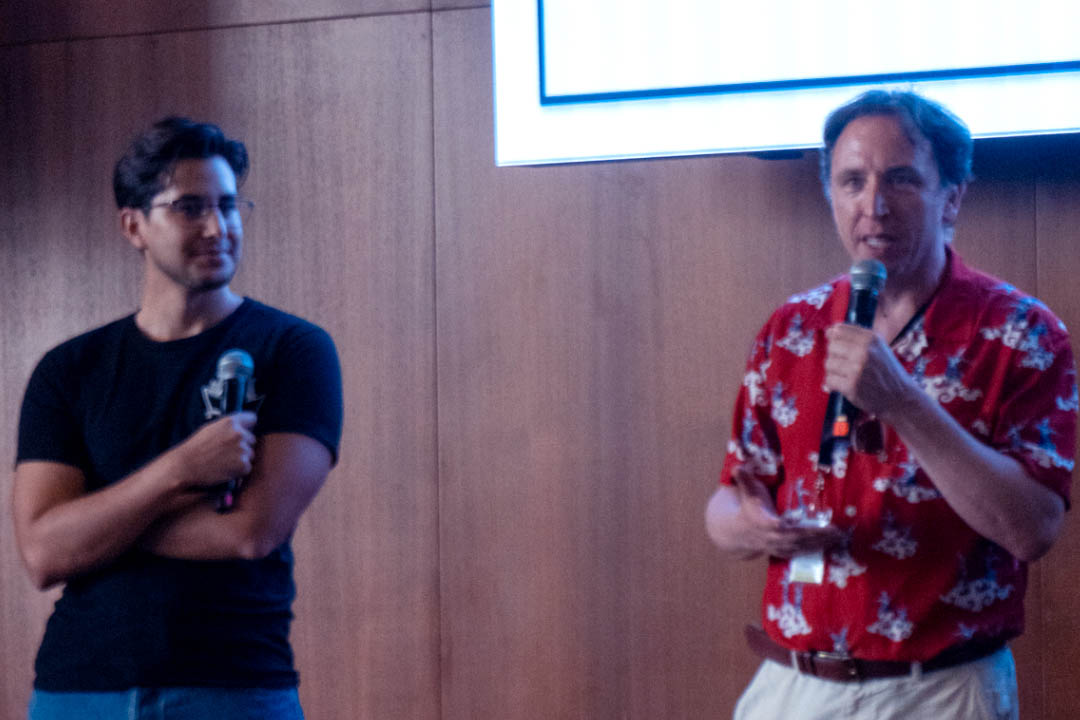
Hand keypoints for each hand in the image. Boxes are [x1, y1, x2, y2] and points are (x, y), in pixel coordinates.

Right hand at [172, 412, 256, 489]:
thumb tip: (244, 427)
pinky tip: (224, 469)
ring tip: (223, 461)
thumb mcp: (211, 429)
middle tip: (226, 452)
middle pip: (252, 439)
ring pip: (250, 454)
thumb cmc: (195, 448)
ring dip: (241, 459)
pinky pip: (247, 467)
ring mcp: (242, 449)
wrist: (185, 466)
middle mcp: (239, 434)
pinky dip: (239, 471)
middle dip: (243, 445)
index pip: (252, 419)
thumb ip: (229, 426)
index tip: (243, 432)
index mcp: (230, 422)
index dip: (247, 426)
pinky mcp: (243, 465)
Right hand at [729, 467, 843, 558]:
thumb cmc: (749, 507)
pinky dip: (818, 548)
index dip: (795, 529)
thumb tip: (737, 467)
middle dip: (817, 537)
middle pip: (797, 540)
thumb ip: (744, 479)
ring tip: (840, 537)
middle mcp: (772, 539)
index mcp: (763, 524)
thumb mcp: (746, 491)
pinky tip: (833, 543)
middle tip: (838, 531)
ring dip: (822, 544)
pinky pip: (804, 552)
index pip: (780, 529)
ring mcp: (779, 548)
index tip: (813, 526)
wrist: (740, 532)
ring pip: (803, 548)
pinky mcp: (786, 552)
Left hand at [824, 323, 916, 420]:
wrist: (900, 398)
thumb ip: (857, 337)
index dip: (833, 337)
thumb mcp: (879, 347)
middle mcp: (864, 351)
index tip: (834, 344)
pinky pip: (829, 380)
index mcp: (871, 339)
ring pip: (828, 363)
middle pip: (831, 347)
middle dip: (835, 356)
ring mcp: (857, 369)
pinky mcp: (851, 385)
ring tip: (846, 376)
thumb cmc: (886, 372)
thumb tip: (830, 331)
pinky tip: (843, 385)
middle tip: (845, 365)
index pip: (839, 330)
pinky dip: (833, 384)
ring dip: (834, 371)